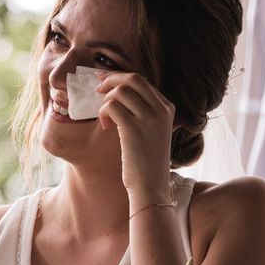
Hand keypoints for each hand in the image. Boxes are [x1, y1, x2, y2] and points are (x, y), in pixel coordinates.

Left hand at [96, 71, 174, 201]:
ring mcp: (149, 118)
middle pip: (132, 78)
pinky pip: (112, 106)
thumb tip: (119, 91)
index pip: (141, 80)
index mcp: (167, 107)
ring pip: (120, 90)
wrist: (151, 186)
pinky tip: (105, 126)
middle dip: (110, 79)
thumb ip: (143, 110)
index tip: (105, 82)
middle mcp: (161, 109)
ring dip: (105, 100)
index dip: (119, 77)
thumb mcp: (153, 130)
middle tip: (97, 89)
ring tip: (105, 116)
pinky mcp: (134, 129)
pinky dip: (103, 112)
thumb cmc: (146, 160)